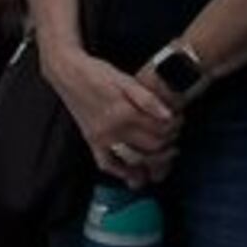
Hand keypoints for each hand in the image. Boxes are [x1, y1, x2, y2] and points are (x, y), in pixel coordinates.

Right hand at [55, 53, 181, 186]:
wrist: (67, 73)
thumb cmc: (97, 73)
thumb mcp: (126, 80)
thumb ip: (148, 99)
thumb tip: (168, 115)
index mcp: (125, 113)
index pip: (161, 130)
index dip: (175, 126)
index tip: (178, 120)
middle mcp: (113, 130)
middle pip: (152, 147)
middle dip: (168, 142)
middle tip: (173, 134)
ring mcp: (101, 138)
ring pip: (134, 160)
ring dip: (152, 161)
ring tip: (162, 154)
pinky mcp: (92, 141)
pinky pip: (107, 164)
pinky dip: (122, 172)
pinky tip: (134, 174)